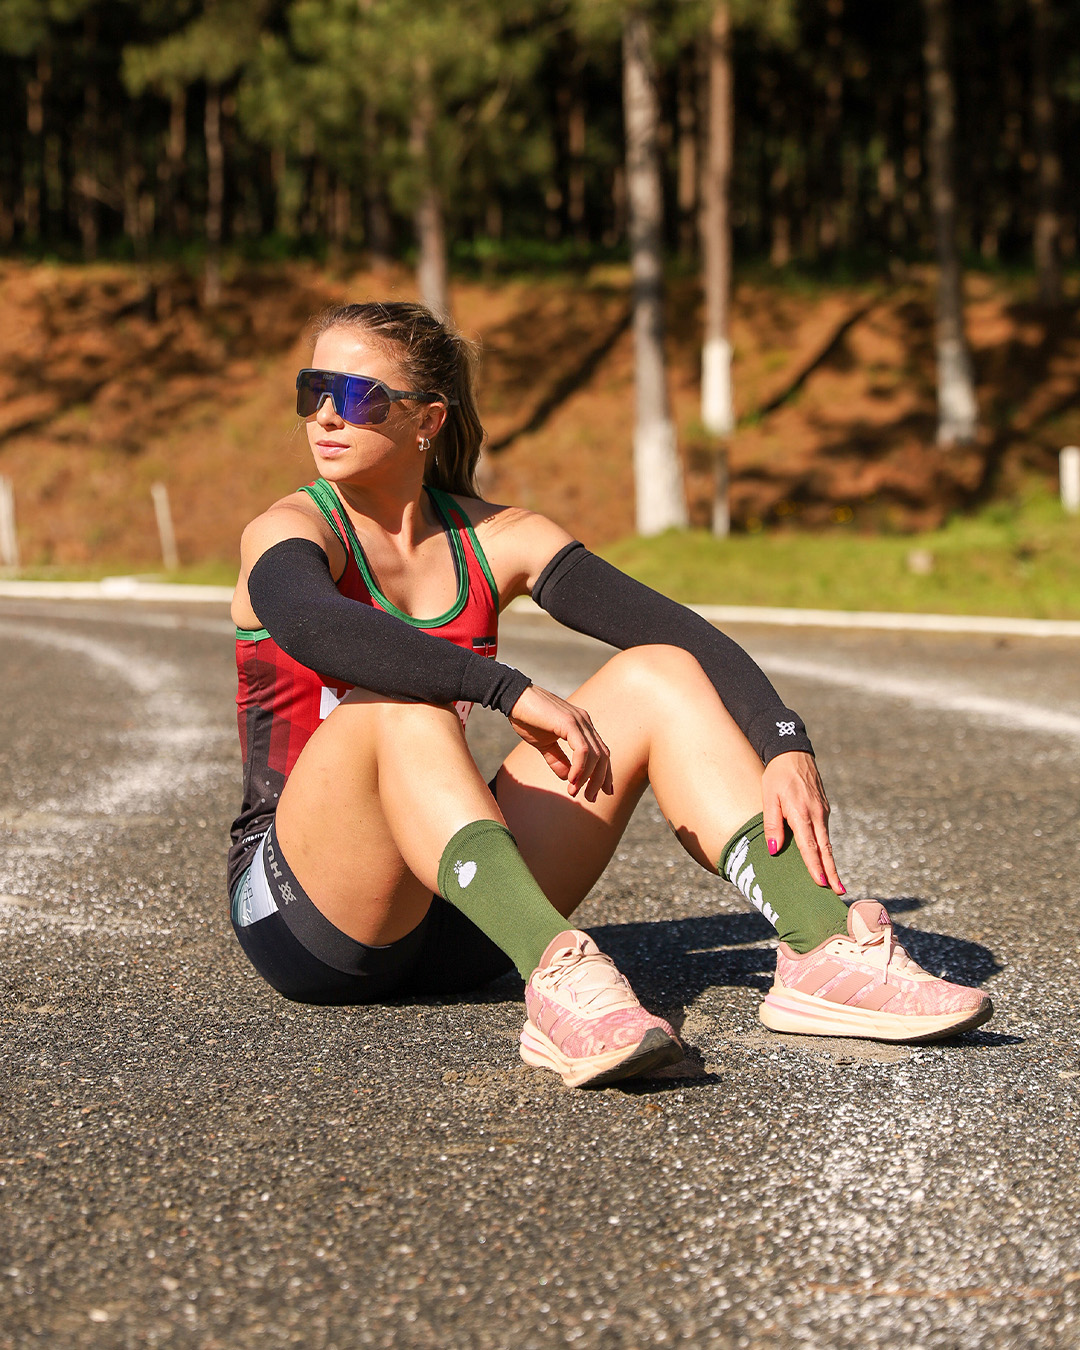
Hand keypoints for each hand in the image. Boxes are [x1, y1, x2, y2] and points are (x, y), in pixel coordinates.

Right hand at [508, 685, 612, 799]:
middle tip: (591, 798)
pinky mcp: (569, 723)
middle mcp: (585, 722)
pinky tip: (572, 781)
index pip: (601, 752)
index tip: (603, 792)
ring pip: (596, 755)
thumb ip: (557, 760)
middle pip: (603, 756)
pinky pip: (582, 751)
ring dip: (588, 778)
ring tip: (576, 793)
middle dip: (600, 780)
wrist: (513, 698)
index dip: (605, 773)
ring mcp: (579, 721)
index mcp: (582, 726)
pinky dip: (580, 768)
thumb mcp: (544, 744)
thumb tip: (569, 778)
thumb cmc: (527, 718)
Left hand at [761, 751, 844, 894]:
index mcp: (801, 813)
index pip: (809, 846)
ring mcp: (822, 811)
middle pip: (825, 848)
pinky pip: (824, 832)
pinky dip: (825, 848)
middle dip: (831, 871)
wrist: (793, 753)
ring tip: (833, 883)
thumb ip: (772, 824)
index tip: (821, 884)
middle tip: (839, 892)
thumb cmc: (777, 776)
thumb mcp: (768, 798)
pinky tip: (824, 860)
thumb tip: (774, 850)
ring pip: (826, 841)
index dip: (815, 866)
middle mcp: (816, 814)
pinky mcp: (823, 809)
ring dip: (830, 862)